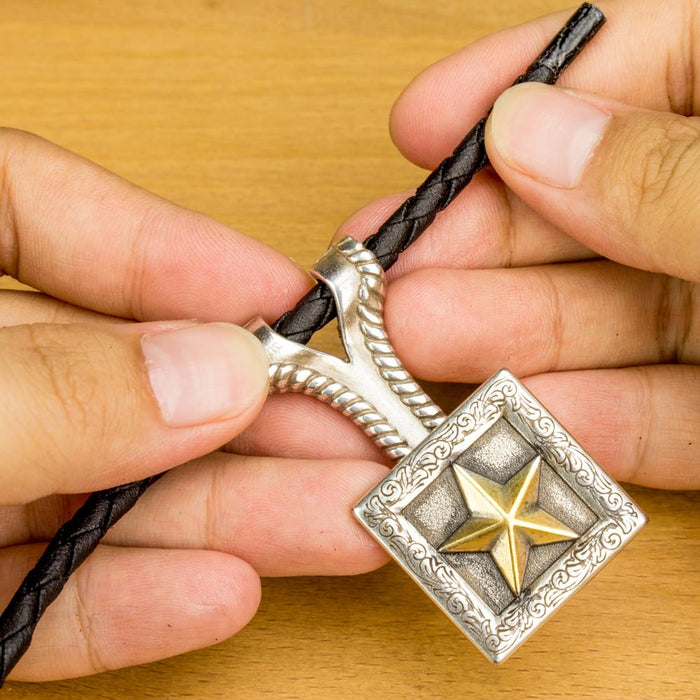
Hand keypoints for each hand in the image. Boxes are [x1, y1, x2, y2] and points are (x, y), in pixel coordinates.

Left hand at [0, 129, 386, 680]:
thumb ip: (46, 389)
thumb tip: (212, 374)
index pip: (32, 208)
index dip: (163, 248)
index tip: (278, 296)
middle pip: (108, 376)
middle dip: (242, 411)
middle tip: (359, 433)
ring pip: (96, 492)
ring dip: (221, 515)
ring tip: (343, 521)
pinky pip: (30, 596)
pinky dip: (119, 603)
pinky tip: (223, 595)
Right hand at [298, 0, 696, 490]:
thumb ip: (671, 173)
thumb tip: (533, 130)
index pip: (639, 64)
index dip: (519, 85)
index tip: (418, 124)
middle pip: (594, 210)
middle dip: (481, 244)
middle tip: (387, 277)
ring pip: (611, 323)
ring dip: (507, 341)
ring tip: (409, 351)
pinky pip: (663, 417)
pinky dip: (587, 425)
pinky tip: (511, 424)